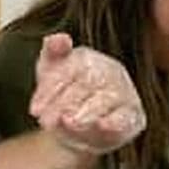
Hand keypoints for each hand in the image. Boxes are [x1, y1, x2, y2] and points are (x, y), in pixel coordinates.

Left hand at [29, 34, 145, 154]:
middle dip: (63, 104)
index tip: (34, 109)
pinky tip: (102, 125)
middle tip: (46, 121)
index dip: (51, 89)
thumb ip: (51, 53)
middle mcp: (110, 71)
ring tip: (68, 122)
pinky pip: (127, 116)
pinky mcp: (134, 115)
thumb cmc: (63, 96)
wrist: (76, 130)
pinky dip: (115, 121)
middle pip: (87, 83)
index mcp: (88, 59)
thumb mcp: (50, 73)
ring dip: (86, 112)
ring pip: (106, 99)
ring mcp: (124, 92)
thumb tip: (58, 38)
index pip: (70, 69)